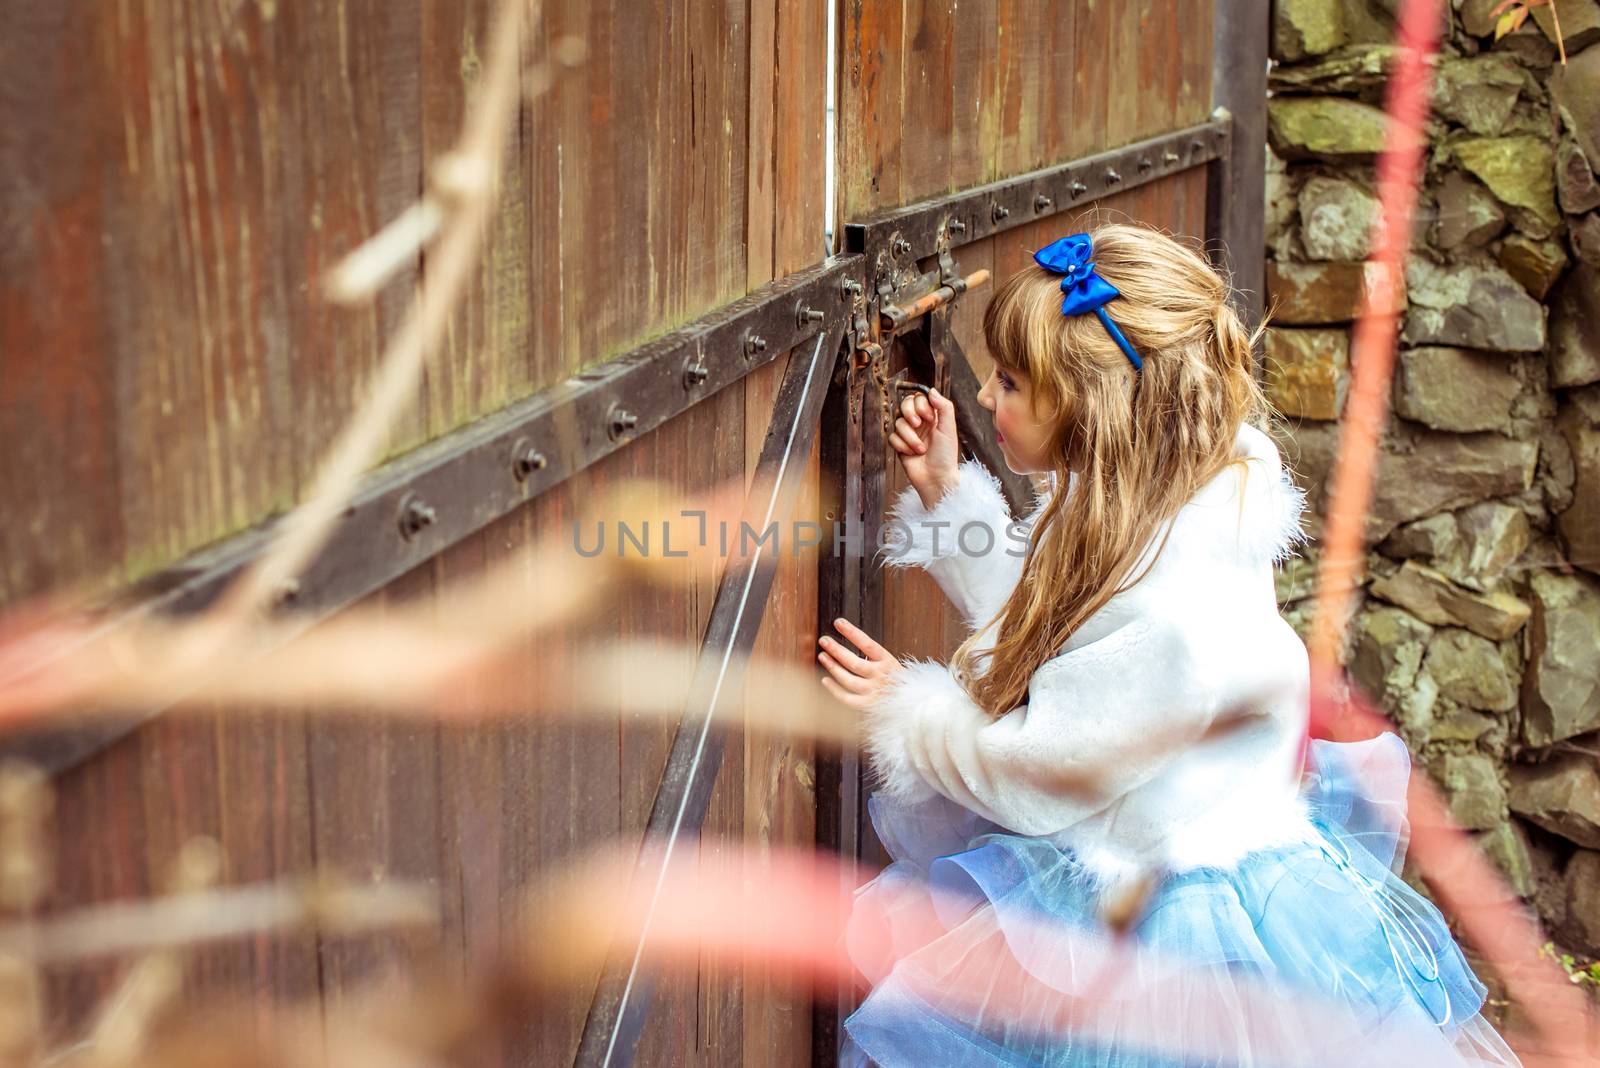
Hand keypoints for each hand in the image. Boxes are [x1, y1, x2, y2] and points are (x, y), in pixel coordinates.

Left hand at [816, 618, 902, 710]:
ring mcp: (875, 691)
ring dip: (833, 667)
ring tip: (822, 656)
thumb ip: (873, 656)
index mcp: (888, 662)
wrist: (913, 703)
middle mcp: (881, 676)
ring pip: (849, 680)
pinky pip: (848, 698)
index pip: (867, 644)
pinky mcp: (869, 705)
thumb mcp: (891, 663)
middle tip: (824, 640)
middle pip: (854, 662)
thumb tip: (848, 642)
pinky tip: (825, 680)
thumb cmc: (896, 680)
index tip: (838, 623)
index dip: (852, 632)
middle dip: (836, 650)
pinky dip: (835, 690)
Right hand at [889, 388, 958, 508]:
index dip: (921, 404)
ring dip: (910, 437)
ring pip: (898, 423)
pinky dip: (902, 446)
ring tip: (921, 449)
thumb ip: (944, 406)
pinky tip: (911, 454)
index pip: (919, 398)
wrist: (936, 479)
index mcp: (933, 417)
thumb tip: (931, 390)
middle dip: (909, 413)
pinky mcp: (899, 445)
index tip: (928, 416)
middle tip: (918, 425)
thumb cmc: (946, 456)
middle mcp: (919, 423)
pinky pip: (892, 437)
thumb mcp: (949, 428)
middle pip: (904, 404)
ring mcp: (908, 434)